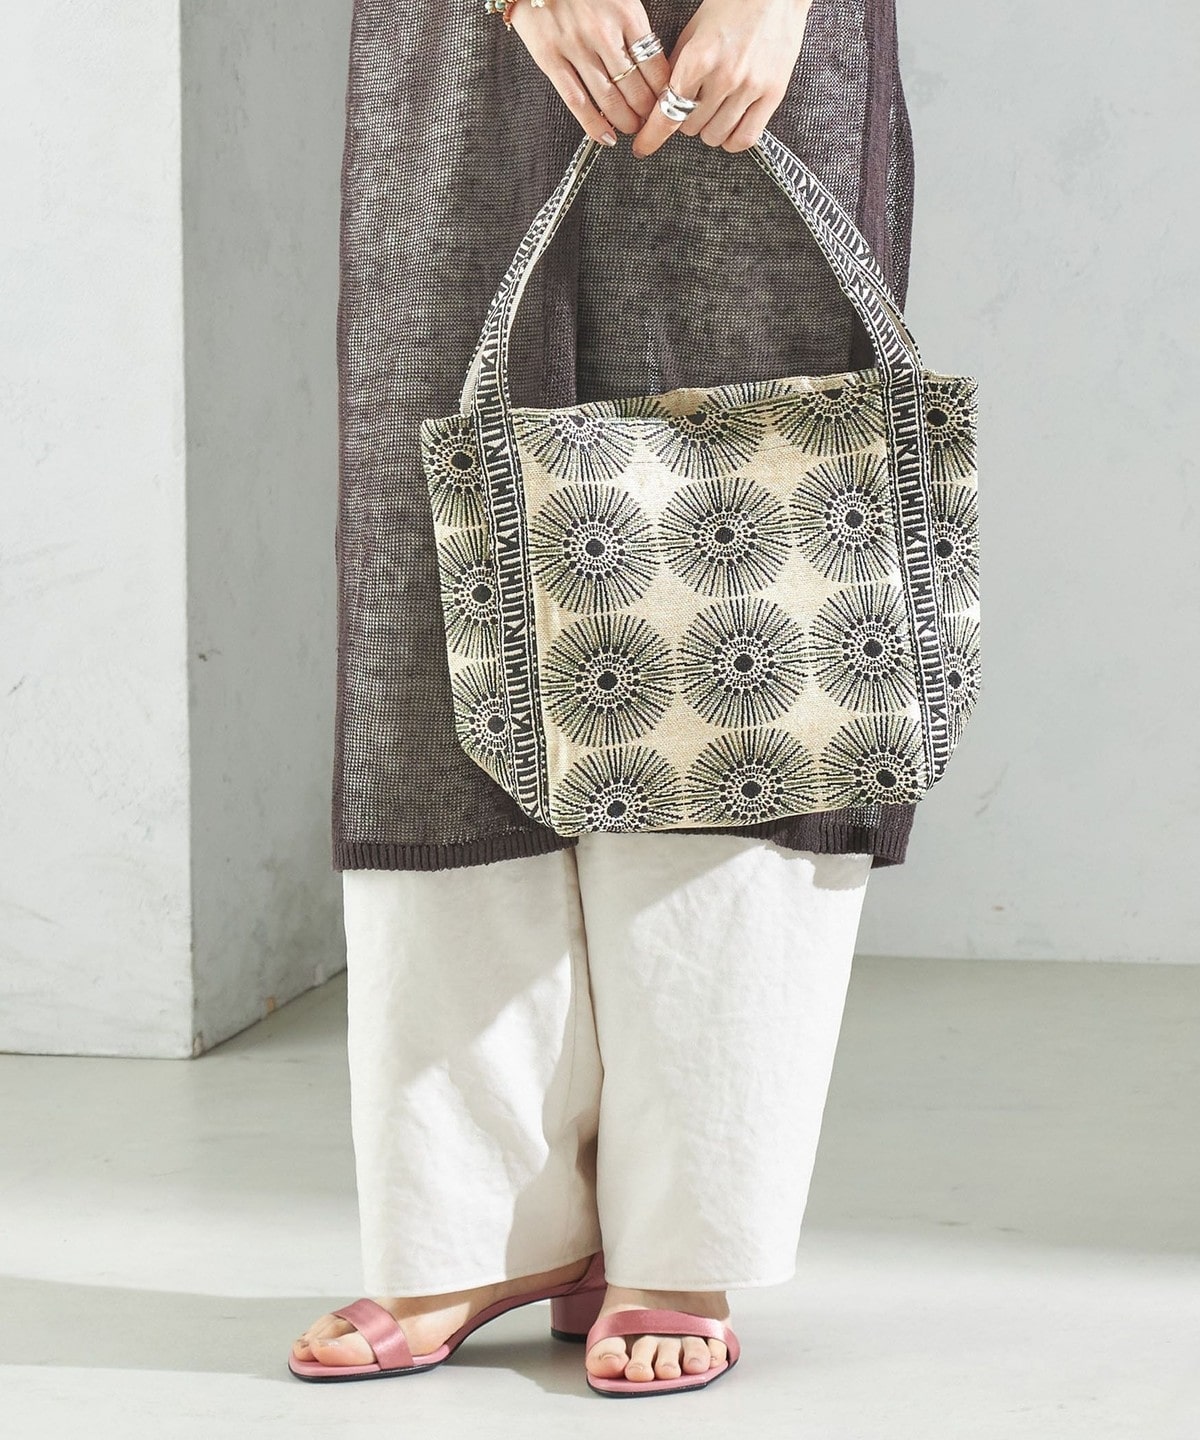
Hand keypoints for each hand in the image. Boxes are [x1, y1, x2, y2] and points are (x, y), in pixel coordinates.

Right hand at [509, 0, 672, 146]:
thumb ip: (633, 24)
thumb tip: (650, 60)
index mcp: (626, 14)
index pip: (655, 66)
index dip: (663, 93)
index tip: (664, 103)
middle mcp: (603, 34)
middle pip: (635, 88)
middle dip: (646, 112)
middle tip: (649, 120)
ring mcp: (576, 48)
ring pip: (609, 99)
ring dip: (624, 121)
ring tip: (630, 127)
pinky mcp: (551, 59)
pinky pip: (576, 101)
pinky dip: (593, 124)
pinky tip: (605, 136)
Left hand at [632, 0, 812, 156]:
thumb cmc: (734, 6)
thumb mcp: (694, 31)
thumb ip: (676, 68)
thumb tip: (660, 102)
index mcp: (699, 57)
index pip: (668, 112)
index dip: (652, 136)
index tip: (642, 147)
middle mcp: (725, 76)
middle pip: (689, 127)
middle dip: (685, 118)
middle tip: (694, 102)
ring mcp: (750, 88)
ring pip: (715, 137)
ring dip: (708, 129)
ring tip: (714, 108)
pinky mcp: (773, 94)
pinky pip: (744, 139)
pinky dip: (732, 139)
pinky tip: (730, 124)